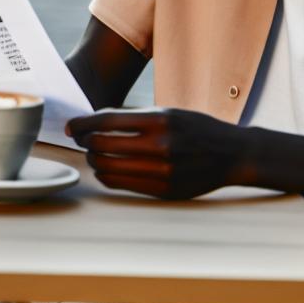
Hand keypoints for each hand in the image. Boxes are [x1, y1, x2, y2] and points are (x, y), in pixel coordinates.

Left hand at [67, 107, 250, 198]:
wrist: (232, 154)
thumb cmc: (197, 128)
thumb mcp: (168, 112)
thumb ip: (133, 117)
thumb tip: (93, 123)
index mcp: (160, 120)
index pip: (106, 122)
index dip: (82, 124)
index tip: (71, 127)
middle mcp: (160, 146)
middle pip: (101, 146)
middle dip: (85, 142)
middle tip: (82, 140)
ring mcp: (162, 171)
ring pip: (107, 167)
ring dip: (93, 160)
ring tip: (94, 154)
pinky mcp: (163, 190)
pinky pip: (121, 184)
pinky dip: (106, 175)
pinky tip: (106, 168)